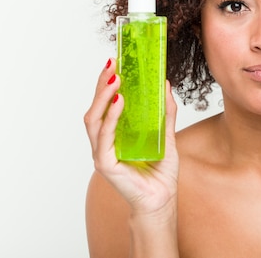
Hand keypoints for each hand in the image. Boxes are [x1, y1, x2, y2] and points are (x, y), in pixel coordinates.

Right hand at [83, 59, 179, 215]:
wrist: (162, 199)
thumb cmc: (160, 171)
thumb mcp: (167, 135)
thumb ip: (165, 112)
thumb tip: (166, 84)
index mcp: (116, 133)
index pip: (105, 104)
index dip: (106, 83)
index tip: (114, 61)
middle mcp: (105, 141)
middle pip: (95, 108)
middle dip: (101, 84)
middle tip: (112, 64)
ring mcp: (103, 153)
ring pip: (94, 120)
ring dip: (103, 97)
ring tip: (114, 79)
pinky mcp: (106, 164)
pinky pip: (104, 137)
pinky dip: (110, 118)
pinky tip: (118, 102)